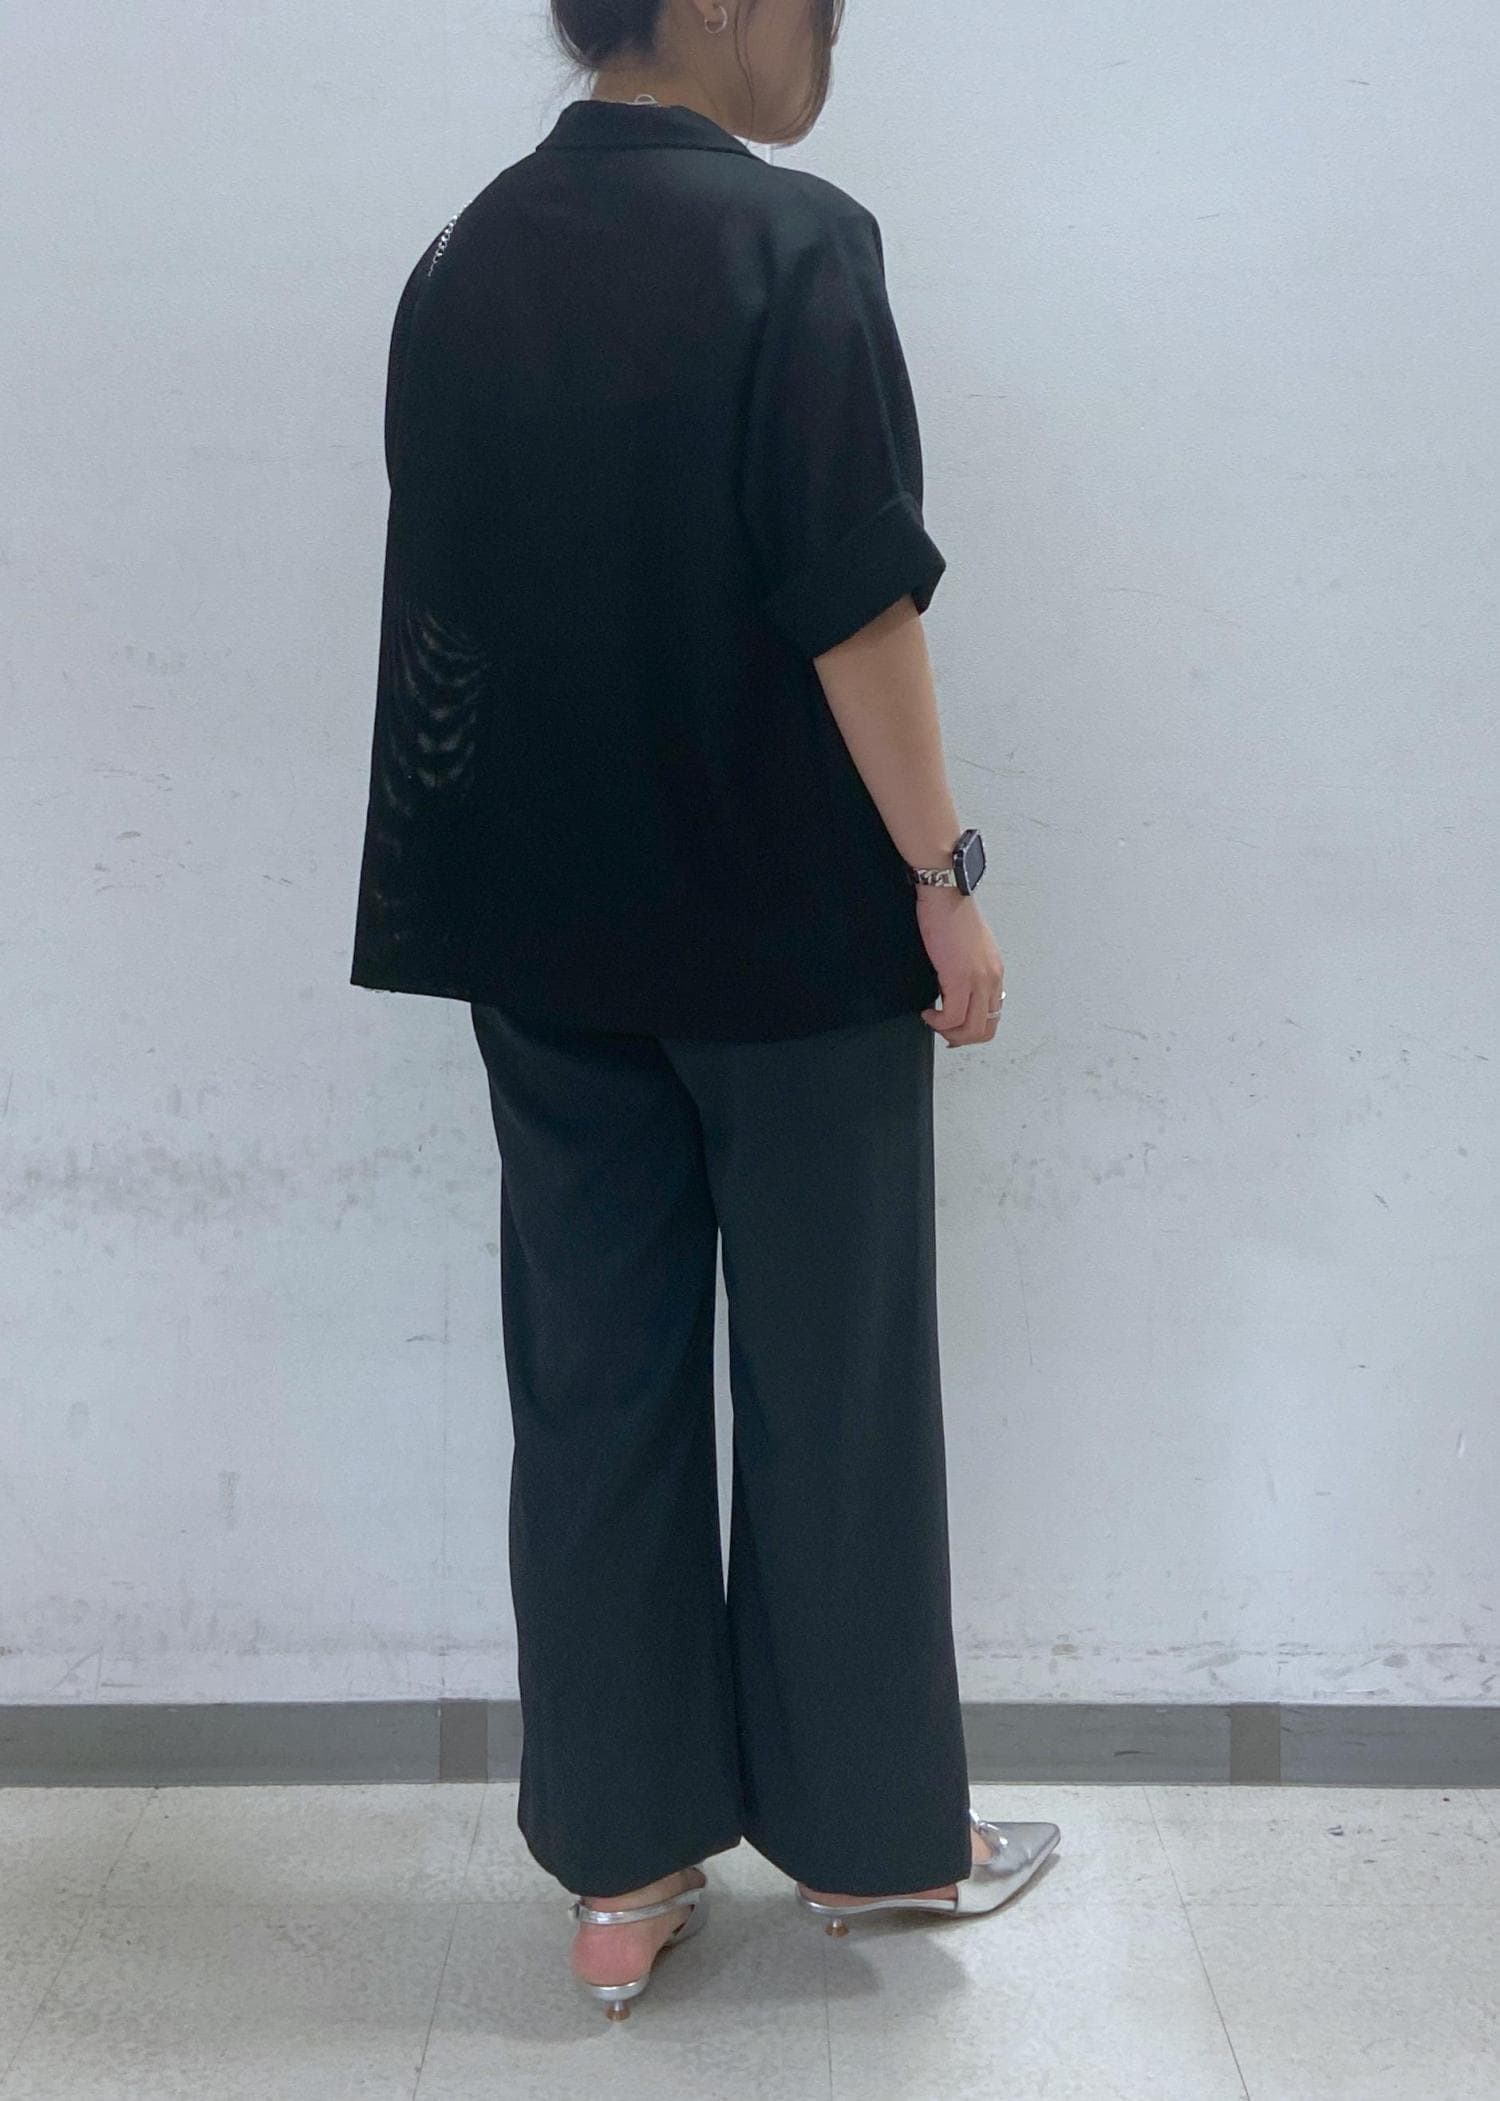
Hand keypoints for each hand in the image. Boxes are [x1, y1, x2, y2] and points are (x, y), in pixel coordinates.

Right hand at [914, 887, 1004, 1046]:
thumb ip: (965, 971)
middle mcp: (992, 980)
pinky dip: (938, 1021)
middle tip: (942, 1031)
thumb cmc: (950, 914)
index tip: (952, 1028)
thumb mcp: (966, 949)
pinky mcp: (960, 979)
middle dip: (962, 1037)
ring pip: (972, 1029)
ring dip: (949, 1032)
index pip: (993, 1015)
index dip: (973, 1030)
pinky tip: (927, 1011)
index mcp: (994, 972)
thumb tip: (950, 991)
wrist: (945, 895)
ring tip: (932, 1020)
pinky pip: (952, 1017)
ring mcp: (978, 981)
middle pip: (986, 1029)